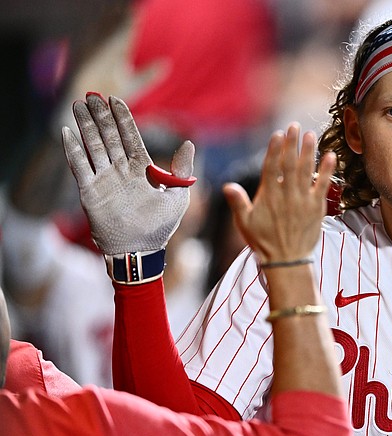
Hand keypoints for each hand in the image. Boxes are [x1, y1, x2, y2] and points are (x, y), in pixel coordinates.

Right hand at [61, 93, 195, 254]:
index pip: (131, 136)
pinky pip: (79, 166)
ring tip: (79, 104)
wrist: (139, 251)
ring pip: (93, 145)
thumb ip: (182, 169)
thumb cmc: (161, 227)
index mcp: (142, 169)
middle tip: (93, 94)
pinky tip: (66, 132)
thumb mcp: (178, 196)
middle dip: (101, 115)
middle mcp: (122, 170)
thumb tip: (190, 142)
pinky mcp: (90, 191)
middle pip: (109, 136)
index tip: (116, 99)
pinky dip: (73, 149)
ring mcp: (105, 179)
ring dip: (86, 125)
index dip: (123, 118)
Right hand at [223, 124, 335, 263]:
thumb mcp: (244, 223)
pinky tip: (331, 156)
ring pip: (306, 171)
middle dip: (292, 144)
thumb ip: (238, 202)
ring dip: (309, 152)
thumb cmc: (263, 241)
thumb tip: (228, 186)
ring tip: (310, 135)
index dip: (275, 149)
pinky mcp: (317, 207)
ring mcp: (303, 200)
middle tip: (295, 126)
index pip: (271, 167)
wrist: (287, 260)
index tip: (278, 134)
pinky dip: (327, 171)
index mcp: (269, 196)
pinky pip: (323, 185)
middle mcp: (286, 195)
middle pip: (289, 164)